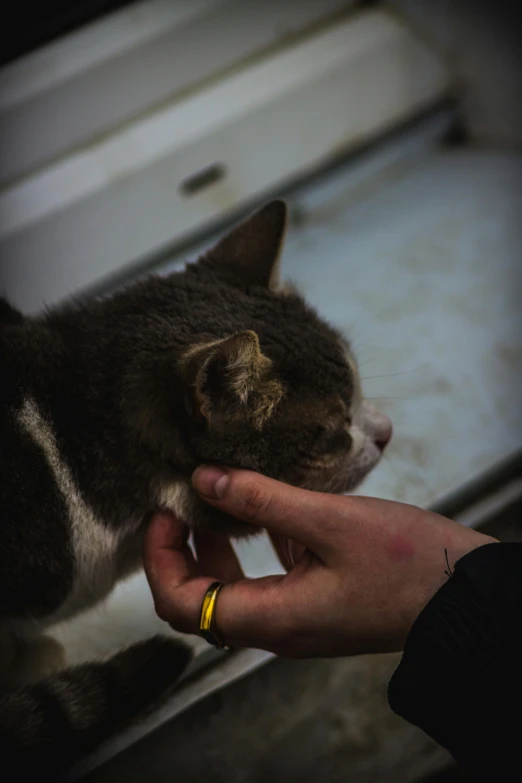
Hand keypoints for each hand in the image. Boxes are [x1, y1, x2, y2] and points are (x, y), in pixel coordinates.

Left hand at [143, 468, 496, 656]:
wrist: (463, 593)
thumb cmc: (405, 560)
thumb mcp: (329, 520)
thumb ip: (262, 501)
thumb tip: (205, 478)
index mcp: (273, 617)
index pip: (182, 605)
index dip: (160, 558)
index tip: (163, 510)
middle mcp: (278, 628)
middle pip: (198, 603)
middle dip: (180, 552)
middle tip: (180, 504)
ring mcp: (297, 619)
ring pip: (231, 592)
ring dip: (213, 549)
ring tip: (214, 501)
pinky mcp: (315, 604)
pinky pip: (266, 582)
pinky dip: (252, 549)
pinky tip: (264, 510)